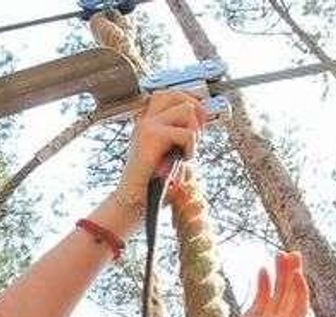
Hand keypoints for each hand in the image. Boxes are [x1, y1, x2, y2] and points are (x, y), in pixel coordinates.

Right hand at [116, 92, 207, 215]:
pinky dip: (192, 149)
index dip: (190, 103)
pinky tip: (183, 160)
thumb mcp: (170, 153)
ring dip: (195, 132)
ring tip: (186, 152)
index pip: (171, 94)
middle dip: (196, 112)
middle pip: (179, 94)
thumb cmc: (152, 184)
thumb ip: (180, 134)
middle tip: (195, 137)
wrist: (132, 202)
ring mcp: (147, 125)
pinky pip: (187, 133)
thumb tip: (203, 114)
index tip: (197, 125)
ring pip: (187, 109)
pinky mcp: (151, 135)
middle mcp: (145, 120)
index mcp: (147, 122)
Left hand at [231, 251, 308, 316]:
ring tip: (292, 255)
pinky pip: (297, 312)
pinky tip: (298, 275)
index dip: (264, 284)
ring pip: (289, 298)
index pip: (262, 302)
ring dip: (292, 277)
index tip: (263, 266)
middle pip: (279, 295)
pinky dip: (300, 293)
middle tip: (286, 253)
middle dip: (283, 274)